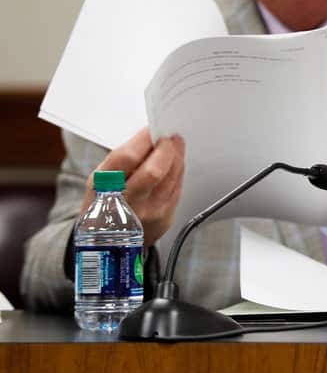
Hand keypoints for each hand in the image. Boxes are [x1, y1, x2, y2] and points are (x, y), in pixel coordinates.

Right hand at [79, 127, 184, 245]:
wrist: (107, 243)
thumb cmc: (105, 204)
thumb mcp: (101, 181)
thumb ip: (123, 160)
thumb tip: (150, 136)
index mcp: (103, 187)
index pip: (126, 158)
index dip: (144, 139)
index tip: (152, 129)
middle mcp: (125, 203)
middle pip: (154, 170)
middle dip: (166, 148)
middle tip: (169, 138)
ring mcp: (147, 213)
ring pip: (171, 177)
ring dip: (177, 157)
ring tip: (175, 146)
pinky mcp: (164, 219)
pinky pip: (178, 188)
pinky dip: (178, 172)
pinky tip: (175, 164)